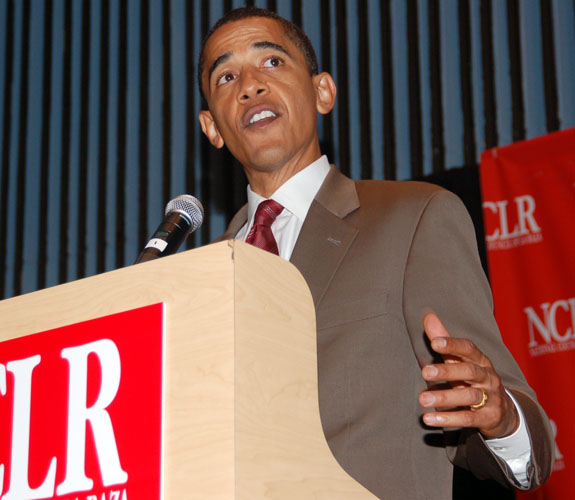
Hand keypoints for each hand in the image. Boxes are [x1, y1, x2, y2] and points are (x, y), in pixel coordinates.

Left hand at [418, 312, 518, 438]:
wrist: (502, 411)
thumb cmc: (473, 380)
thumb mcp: (460, 360)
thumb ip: (444, 340)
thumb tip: (427, 315)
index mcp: (480, 360)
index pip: (468, 349)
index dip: (453, 344)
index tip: (435, 342)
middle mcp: (488, 377)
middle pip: (470, 371)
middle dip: (447, 371)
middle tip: (425, 372)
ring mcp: (491, 398)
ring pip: (469, 396)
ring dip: (445, 397)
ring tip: (423, 399)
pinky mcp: (489, 418)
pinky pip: (469, 418)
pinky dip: (449, 419)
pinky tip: (429, 419)